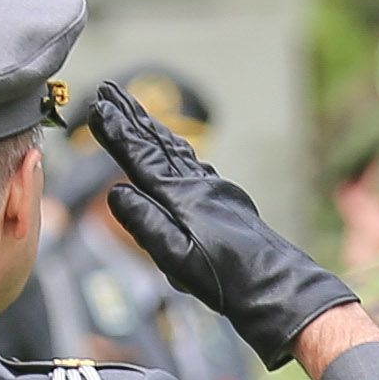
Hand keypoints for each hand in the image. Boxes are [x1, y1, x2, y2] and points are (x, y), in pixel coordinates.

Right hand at [78, 81, 360, 367]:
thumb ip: (146, 224)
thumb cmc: (230, 282)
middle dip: (131, 117)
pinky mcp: (226, 204)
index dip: (117, 132)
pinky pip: (192, 166)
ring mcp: (216, 193)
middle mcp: (200, 187)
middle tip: (110, 90)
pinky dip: (175, 152)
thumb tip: (117, 191)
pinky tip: (176, 153)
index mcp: (183, 197)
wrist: (280, 289)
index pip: (141, 157)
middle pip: (158, 144)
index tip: (97, 105)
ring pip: (177, 152)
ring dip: (152, 130)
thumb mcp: (177, 259)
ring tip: (135, 113)